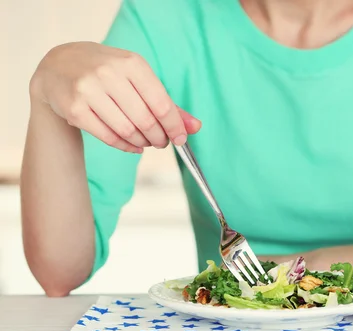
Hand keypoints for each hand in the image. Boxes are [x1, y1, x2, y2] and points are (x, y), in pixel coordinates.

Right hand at [30, 41, 200, 152]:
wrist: (59, 66)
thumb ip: (168, 104)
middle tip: (162, 142)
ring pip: (127, 131)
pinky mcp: (75, 109)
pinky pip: (108, 137)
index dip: (175, 127)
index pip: (162, 104)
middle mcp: (109, 74)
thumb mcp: (139, 79)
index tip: (181, 139)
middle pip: (146, 121)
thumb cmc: (108, 73)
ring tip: (147, 141)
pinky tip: (133, 145)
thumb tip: (195, 127)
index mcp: (132, 64)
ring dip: (143, 142)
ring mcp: (89, 91)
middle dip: (159, 138)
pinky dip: (126, 146)